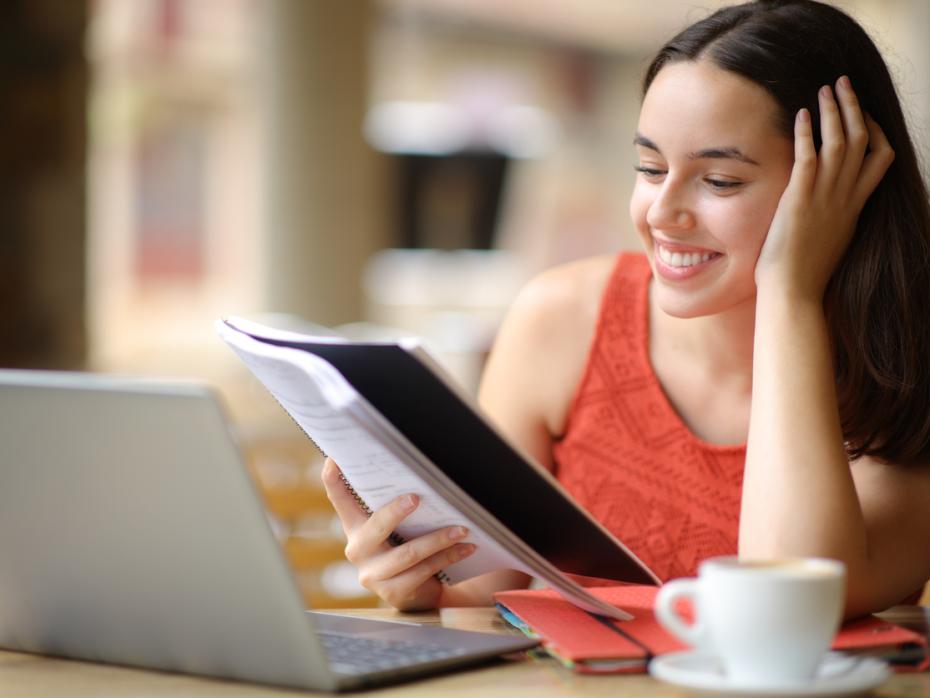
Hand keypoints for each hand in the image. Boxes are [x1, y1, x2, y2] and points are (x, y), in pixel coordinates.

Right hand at [320, 458, 475, 610]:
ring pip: (408, 554)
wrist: (423, 592)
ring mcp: (373, 575)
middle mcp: (358, 550)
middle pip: (375, 528)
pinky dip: (448, 557)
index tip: (333, 460)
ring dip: (438, 539)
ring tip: (462, 528)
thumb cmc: (409, 545)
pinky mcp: (393, 593)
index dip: (334, 481)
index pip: (340, 500)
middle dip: (395, 512)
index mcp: (355, 526)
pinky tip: (467, 547)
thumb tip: (422, 473)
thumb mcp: (399, 525)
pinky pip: (423, 572)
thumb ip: (397, 505)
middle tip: (416, 498)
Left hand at [756, 76, 894, 300]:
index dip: (876, 131)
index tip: (865, 115)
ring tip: (825, 88)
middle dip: (853, 107)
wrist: (795, 292)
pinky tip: (801, 114)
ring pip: (840, 142)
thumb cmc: (805, 273)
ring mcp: (825, 197)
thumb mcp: (832, 240)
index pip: (881, 159)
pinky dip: (807, 133)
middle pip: (862, 140)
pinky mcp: (801, 200)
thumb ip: (835, 219)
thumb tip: (830, 213)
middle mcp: (846, 197)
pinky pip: (809, 157)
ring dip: (833, 110)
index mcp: (856, 207)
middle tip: (843, 83)